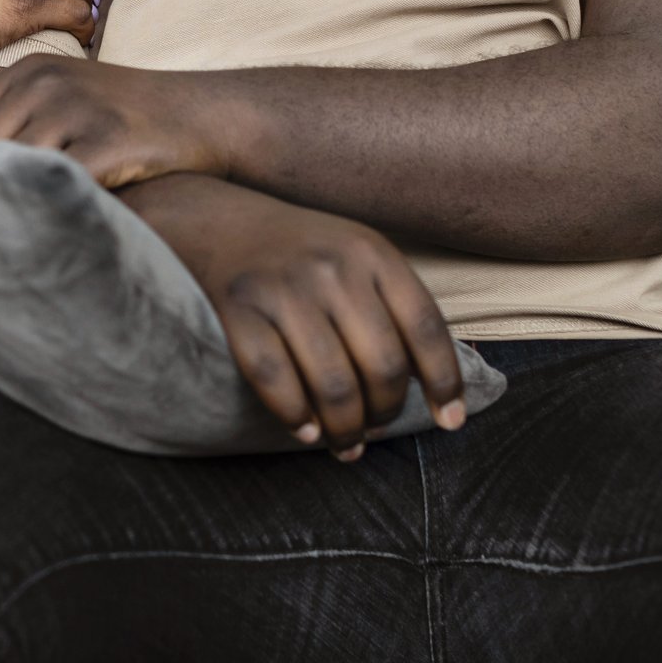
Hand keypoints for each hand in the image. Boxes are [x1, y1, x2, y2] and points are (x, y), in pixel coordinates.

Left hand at [0, 58, 227, 190]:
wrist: (202, 113)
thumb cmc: (124, 115)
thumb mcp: (66, 97)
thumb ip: (15, 120)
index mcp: (28, 70)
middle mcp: (45, 83)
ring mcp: (77, 109)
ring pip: (12, 167)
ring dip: (1, 204)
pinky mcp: (107, 142)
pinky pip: (58, 184)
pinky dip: (43, 210)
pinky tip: (37, 234)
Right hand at [126, 174, 466, 459]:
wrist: (212, 219)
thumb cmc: (297, 251)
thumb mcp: (354, 254)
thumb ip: (392, 305)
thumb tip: (433, 386)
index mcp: (372, 252)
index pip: (425, 327)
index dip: (444, 382)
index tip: (449, 421)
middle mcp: (333, 268)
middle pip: (383, 365)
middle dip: (386, 412)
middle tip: (377, 428)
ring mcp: (284, 289)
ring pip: (334, 384)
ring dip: (345, 429)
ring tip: (346, 443)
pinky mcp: (237, 310)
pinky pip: (276, 381)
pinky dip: (295, 416)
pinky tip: (305, 429)